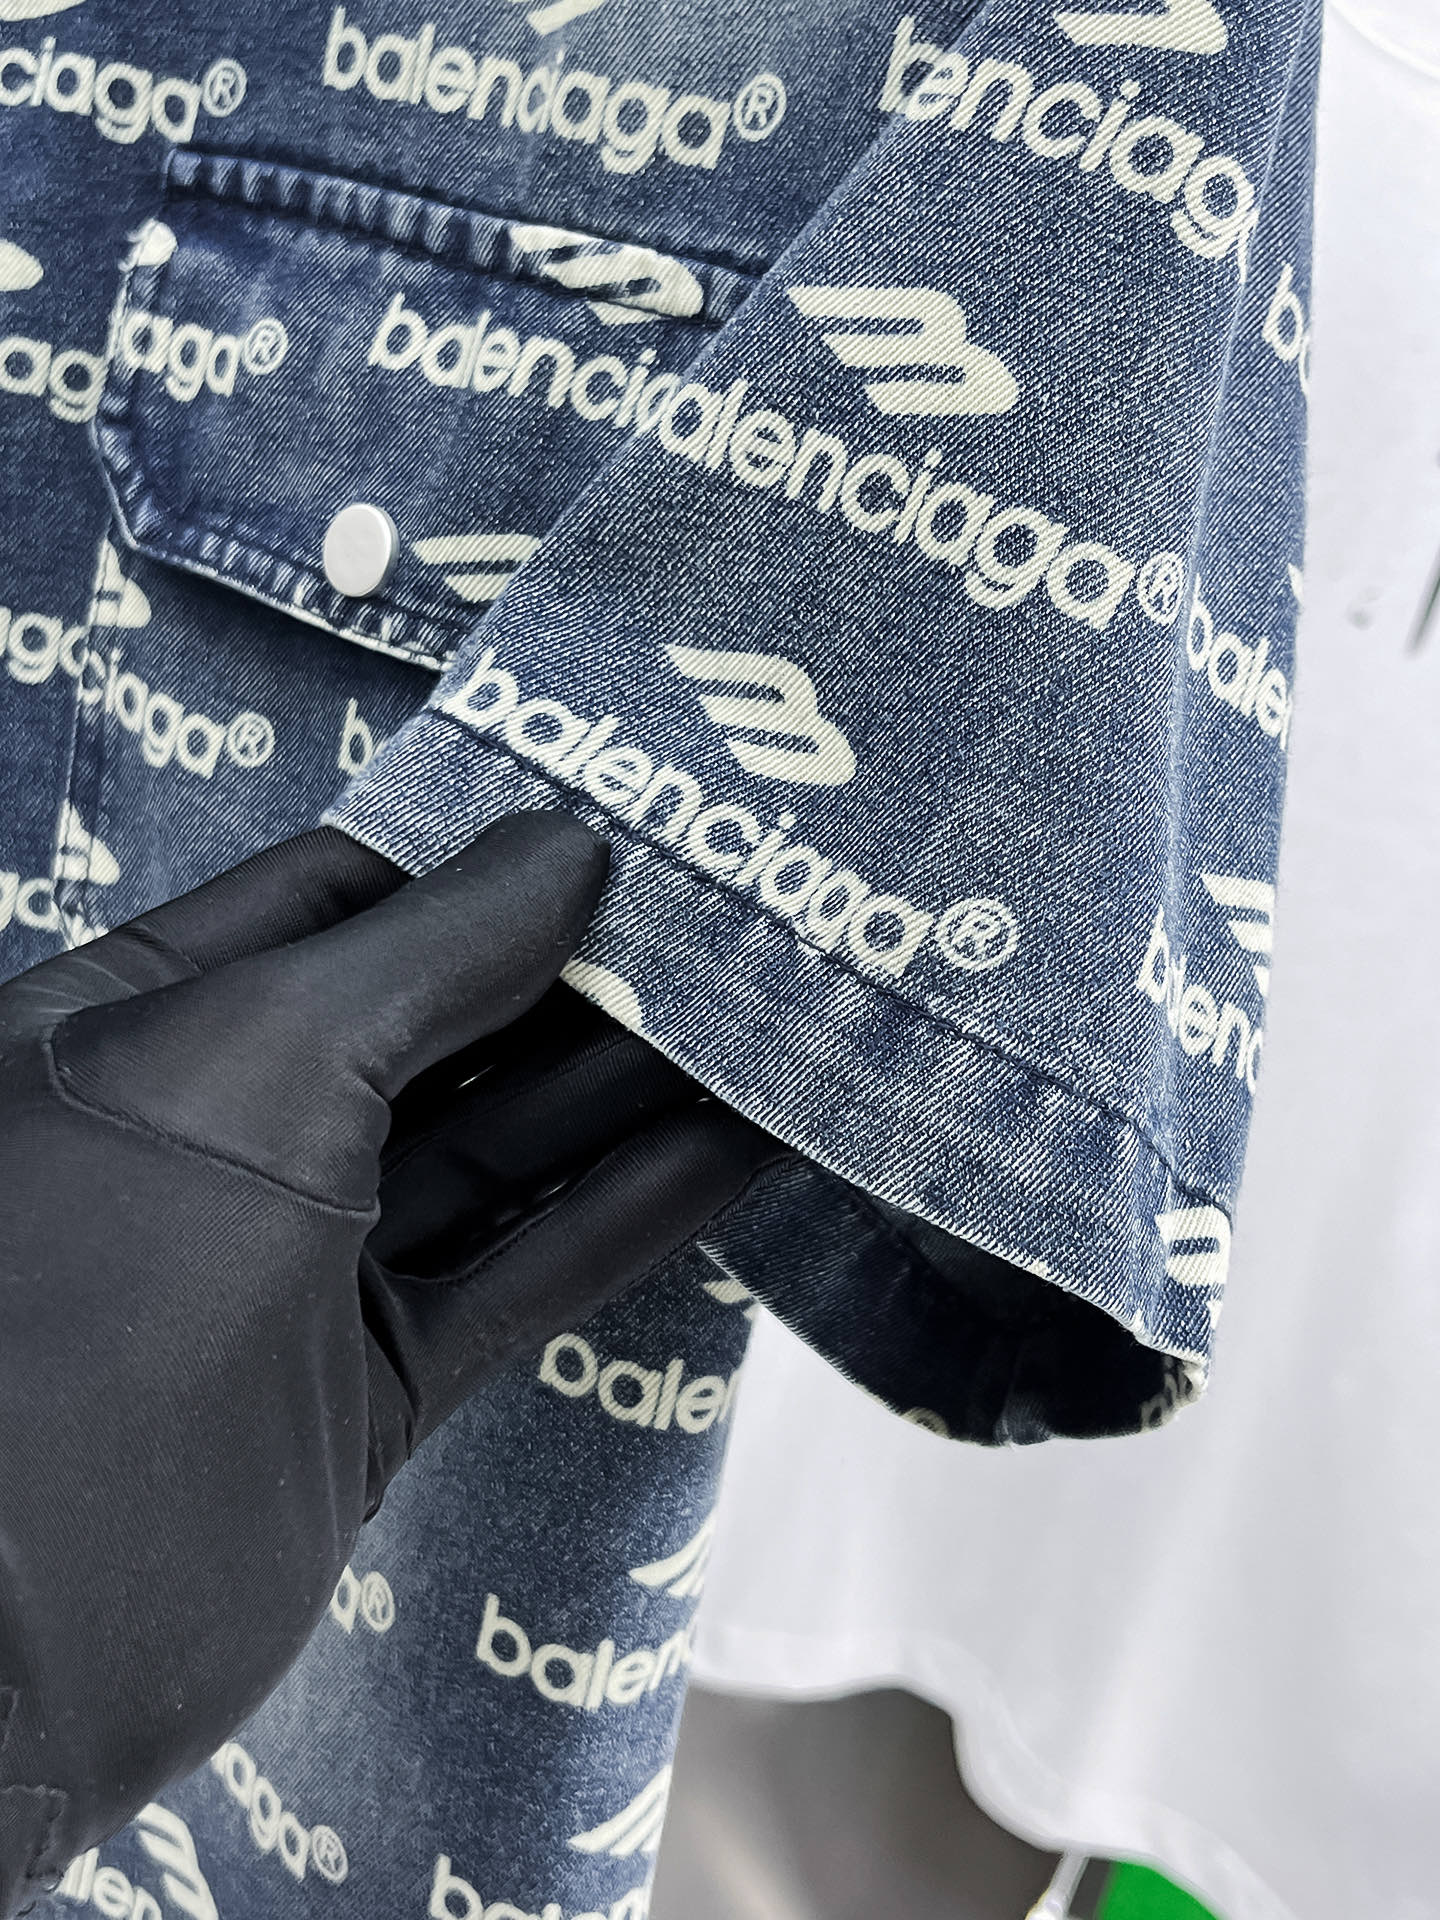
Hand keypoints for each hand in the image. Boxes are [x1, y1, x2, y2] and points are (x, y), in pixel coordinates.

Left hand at [0, 812, 786, 1913]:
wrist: (9, 1643)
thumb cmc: (99, 1278)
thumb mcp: (258, 1058)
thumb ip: (429, 950)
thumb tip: (568, 848)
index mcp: (139, 1019)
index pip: (337, 895)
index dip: (477, 858)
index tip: (625, 824)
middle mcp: (220, 1130)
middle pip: (433, 1021)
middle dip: (577, 972)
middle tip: (735, 919)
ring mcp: (295, 1265)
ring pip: (492, 1150)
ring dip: (629, 1093)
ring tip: (770, 1020)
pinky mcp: (366, 1387)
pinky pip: (516, 1272)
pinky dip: (626, 1214)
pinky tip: (738, 1151)